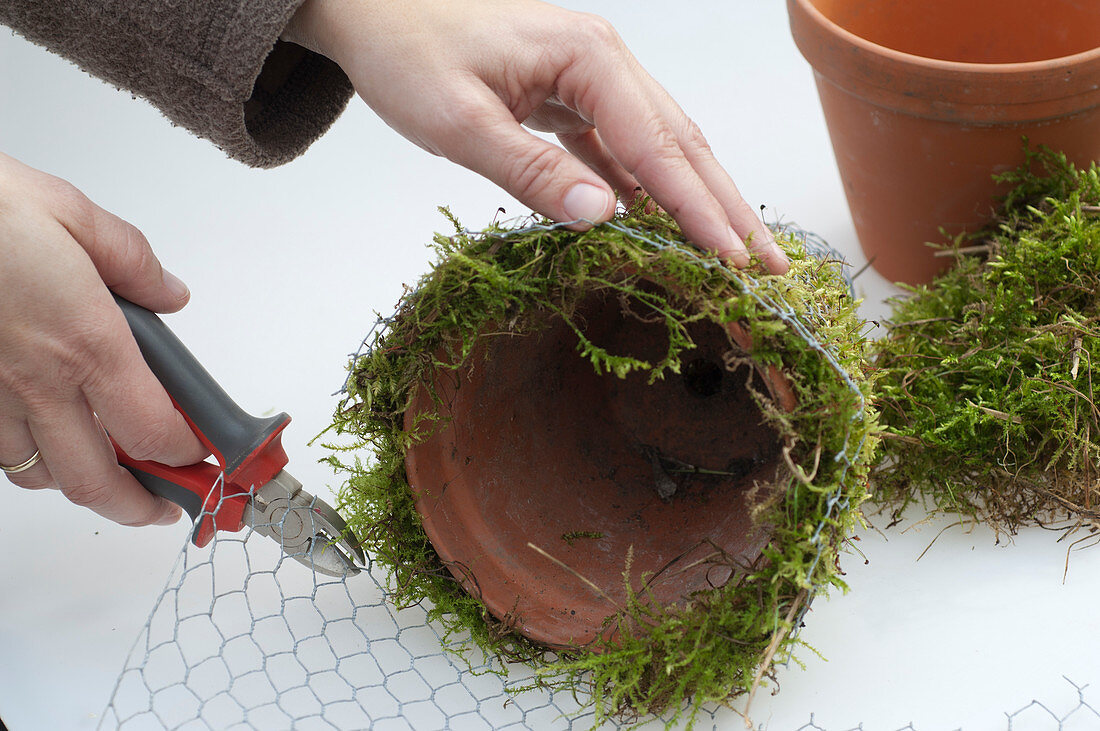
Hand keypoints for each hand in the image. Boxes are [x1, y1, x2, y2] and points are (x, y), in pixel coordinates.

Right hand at [0, 153, 207, 525]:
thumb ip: (133, 262)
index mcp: (86, 341)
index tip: (202, 455)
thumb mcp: (74, 215)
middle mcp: (37, 381)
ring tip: (107, 472)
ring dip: (79, 482)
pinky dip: (24, 461)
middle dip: (137, 506)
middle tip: (163, 506)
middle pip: (95, 480)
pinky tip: (41, 443)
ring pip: (38, 474)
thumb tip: (169, 294)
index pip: (152, 430)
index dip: (185, 455)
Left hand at [284, 0, 788, 272]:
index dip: (700, 210)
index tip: (737, 262)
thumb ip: (531, 170)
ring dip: (699, 200)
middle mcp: (605, 63)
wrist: (373, 6)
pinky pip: (626, 148)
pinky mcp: (573, 96)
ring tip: (737, 253)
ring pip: (662, 146)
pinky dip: (652, 188)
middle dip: (727, 207)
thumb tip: (606, 216)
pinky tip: (668, 225)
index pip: (660, 146)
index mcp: (589, 59)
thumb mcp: (459, 121)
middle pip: (682, 143)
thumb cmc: (407, 51)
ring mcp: (593, 78)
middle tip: (773, 268)